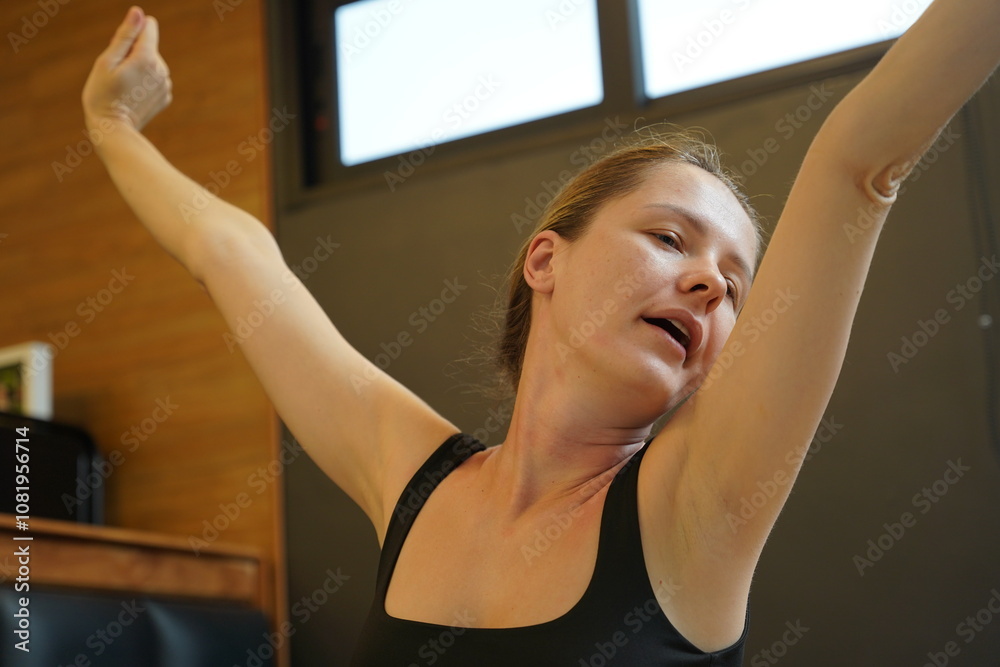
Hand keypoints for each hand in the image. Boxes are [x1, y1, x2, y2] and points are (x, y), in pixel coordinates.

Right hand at [82, 6, 171, 133]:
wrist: (113, 130)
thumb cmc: (102, 94)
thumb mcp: (106, 61)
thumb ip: (125, 36)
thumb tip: (139, 13)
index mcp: (147, 57)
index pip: (149, 26)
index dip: (132, 32)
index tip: (120, 48)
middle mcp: (162, 69)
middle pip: (148, 46)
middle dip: (132, 53)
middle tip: (117, 74)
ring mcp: (166, 84)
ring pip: (152, 63)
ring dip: (139, 68)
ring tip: (124, 86)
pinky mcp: (165, 96)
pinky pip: (155, 79)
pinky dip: (144, 83)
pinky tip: (133, 95)